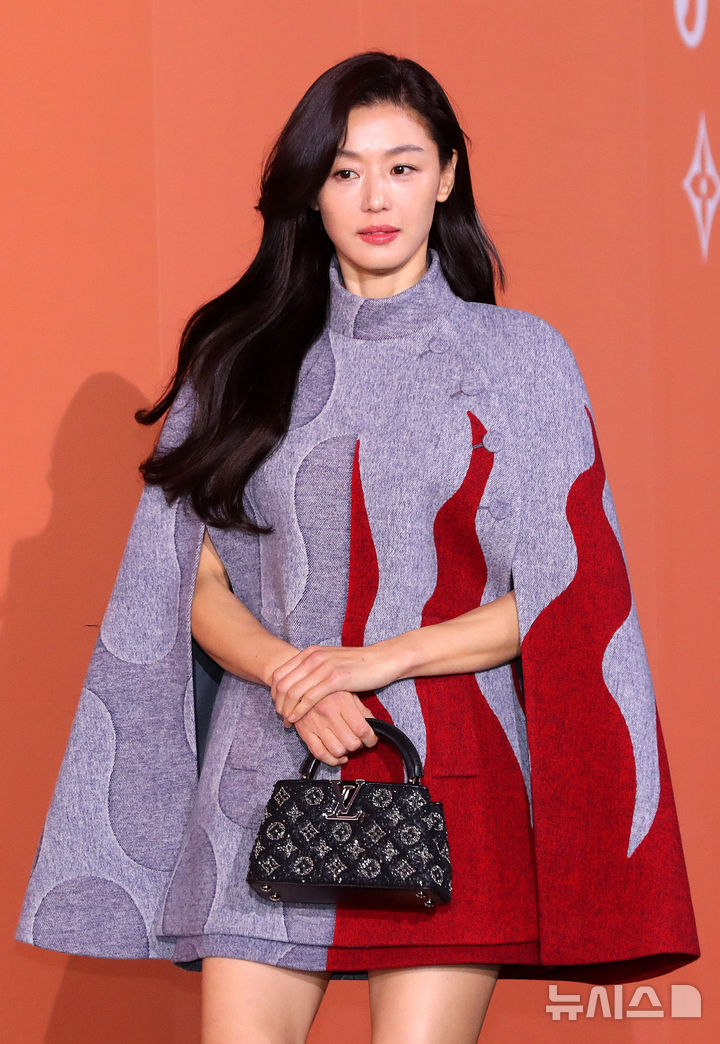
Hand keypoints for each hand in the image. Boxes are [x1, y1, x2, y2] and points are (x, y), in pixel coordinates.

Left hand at [270, 643, 400, 723]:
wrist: (382, 660)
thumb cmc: (357, 664)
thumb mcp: (330, 661)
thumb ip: (313, 668)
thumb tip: (299, 682)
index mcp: (310, 652)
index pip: (280, 672)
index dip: (273, 691)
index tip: (276, 704)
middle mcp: (313, 657)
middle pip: (282, 683)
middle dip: (277, 702)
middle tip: (279, 716)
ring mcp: (324, 667)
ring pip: (293, 691)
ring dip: (286, 709)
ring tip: (286, 721)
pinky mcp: (335, 679)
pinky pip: (309, 697)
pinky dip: (299, 710)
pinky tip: (296, 718)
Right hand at [291, 690, 378, 765]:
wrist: (299, 686)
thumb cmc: (327, 689)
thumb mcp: (347, 692)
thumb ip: (361, 709)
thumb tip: (373, 725)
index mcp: (342, 701)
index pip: (362, 729)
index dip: (371, 739)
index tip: (372, 740)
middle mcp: (328, 713)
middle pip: (351, 742)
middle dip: (359, 745)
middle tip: (359, 741)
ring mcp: (315, 724)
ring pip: (337, 750)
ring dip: (346, 752)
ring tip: (347, 745)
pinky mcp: (305, 732)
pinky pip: (320, 754)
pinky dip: (332, 760)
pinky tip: (338, 756)